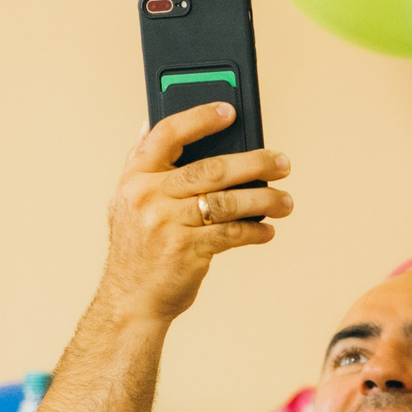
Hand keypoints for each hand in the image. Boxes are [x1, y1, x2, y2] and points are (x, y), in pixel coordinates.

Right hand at [99, 104, 292, 323]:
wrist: (130, 301)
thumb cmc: (137, 248)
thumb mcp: (126, 202)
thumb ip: (141, 165)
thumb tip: (151, 121)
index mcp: (135, 177)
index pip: (167, 133)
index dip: (200, 117)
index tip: (231, 111)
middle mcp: (148, 196)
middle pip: (211, 169)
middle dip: (254, 162)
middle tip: (282, 162)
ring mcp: (166, 224)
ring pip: (227, 201)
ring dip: (264, 199)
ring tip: (285, 201)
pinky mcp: (186, 251)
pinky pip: (231, 233)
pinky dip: (254, 231)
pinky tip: (267, 230)